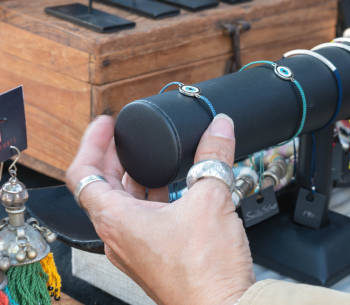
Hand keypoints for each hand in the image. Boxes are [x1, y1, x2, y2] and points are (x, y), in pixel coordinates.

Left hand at [66, 114, 253, 304]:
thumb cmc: (204, 270)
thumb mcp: (211, 199)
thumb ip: (214, 156)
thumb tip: (219, 128)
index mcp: (116, 221)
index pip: (83, 173)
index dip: (92, 142)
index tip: (106, 125)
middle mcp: (118, 237)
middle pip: (102, 188)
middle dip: (116, 157)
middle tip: (129, 138)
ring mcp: (135, 250)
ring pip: (124, 206)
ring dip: (136, 180)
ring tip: (154, 161)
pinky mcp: (154, 258)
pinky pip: (144, 222)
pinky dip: (154, 200)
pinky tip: (178, 192)